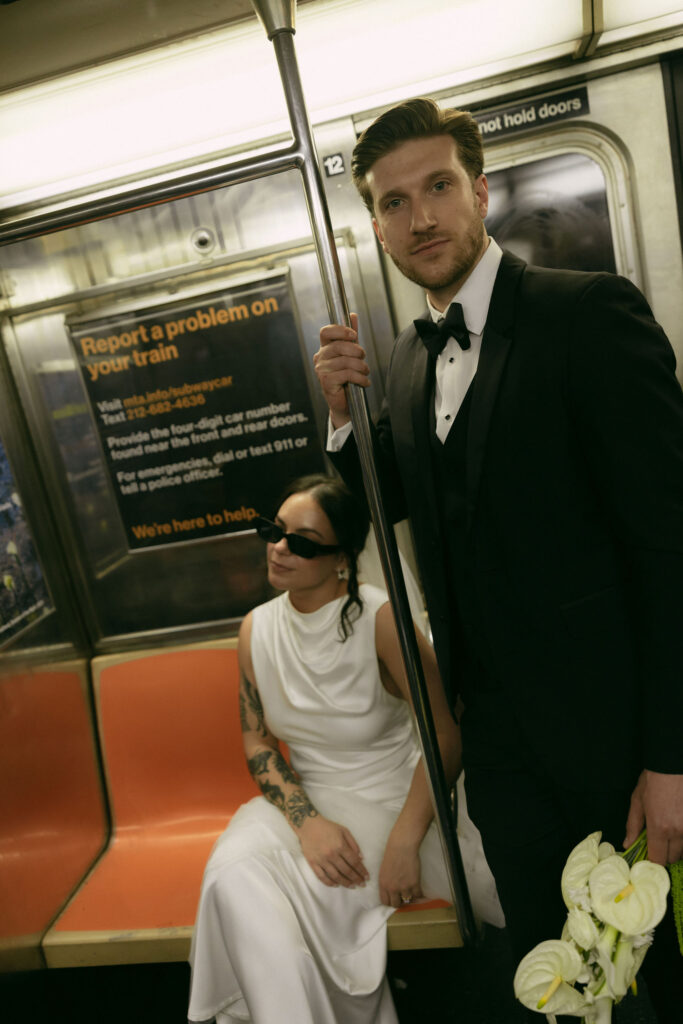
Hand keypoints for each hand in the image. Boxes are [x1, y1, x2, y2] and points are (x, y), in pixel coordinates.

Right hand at [298, 815, 369, 887]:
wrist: (308, 825)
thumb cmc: (328, 827)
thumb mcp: (344, 831)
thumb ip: (353, 844)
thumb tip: (361, 858)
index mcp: (340, 846)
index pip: (354, 862)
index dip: (362, 870)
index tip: (367, 877)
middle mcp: (331, 854)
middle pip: (346, 871)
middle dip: (356, 879)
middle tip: (362, 884)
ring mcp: (321, 860)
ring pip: (335, 876)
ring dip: (345, 883)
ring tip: (352, 886)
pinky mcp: (313, 863)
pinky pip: (322, 877)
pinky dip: (330, 883)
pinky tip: (336, 885)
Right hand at [313, 313, 369, 427]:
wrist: (344, 402)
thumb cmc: (346, 376)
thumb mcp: (350, 354)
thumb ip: (351, 336)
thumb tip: (353, 315)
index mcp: (324, 348)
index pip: (326, 332)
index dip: (341, 330)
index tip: (354, 335)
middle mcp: (320, 357)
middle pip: (339, 346)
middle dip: (357, 351)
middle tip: (364, 358)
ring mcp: (321, 370)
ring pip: (346, 361)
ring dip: (361, 367)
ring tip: (365, 372)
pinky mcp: (326, 382)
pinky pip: (347, 374)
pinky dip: (360, 378)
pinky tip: (364, 382)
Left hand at [378, 836, 423, 907]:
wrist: (401, 846)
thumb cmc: (391, 855)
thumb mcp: (384, 870)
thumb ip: (386, 882)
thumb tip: (390, 892)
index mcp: (383, 884)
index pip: (385, 902)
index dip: (390, 902)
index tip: (394, 900)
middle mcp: (392, 888)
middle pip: (395, 904)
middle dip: (399, 902)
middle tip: (403, 898)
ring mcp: (404, 887)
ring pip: (407, 900)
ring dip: (409, 897)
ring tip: (411, 893)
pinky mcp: (414, 883)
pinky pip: (418, 895)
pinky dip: (419, 894)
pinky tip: (419, 891)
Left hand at [623, 769, 682, 864]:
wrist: (672, 764)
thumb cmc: (654, 780)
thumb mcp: (637, 801)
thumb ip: (633, 825)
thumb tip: (627, 844)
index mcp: (659, 828)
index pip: (658, 859)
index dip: (652, 862)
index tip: (648, 858)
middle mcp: (678, 831)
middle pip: (673, 858)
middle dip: (664, 854)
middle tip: (657, 842)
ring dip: (676, 846)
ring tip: (668, 830)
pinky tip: (676, 825)